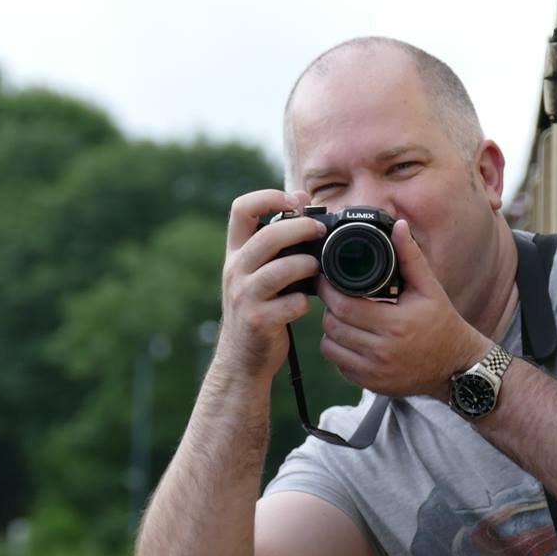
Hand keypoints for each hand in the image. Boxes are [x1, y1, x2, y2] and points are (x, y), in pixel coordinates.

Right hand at [214, 189, 322, 381]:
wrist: (242, 358)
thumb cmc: (258, 307)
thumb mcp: (256, 271)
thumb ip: (275, 241)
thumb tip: (303, 200)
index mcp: (236, 253)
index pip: (241, 209)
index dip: (268, 197)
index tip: (294, 200)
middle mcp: (235, 271)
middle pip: (267, 237)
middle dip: (301, 228)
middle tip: (321, 231)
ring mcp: (245, 297)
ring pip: (279, 270)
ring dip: (306, 265)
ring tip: (317, 269)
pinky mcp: (259, 321)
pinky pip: (290, 303)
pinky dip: (303, 301)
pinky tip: (306, 304)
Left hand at [318, 219, 489, 399]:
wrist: (457, 367)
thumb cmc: (443, 324)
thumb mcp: (430, 288)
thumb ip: (410, 257)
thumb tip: (398, 226)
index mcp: (395, 324)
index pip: (343, 306)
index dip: (329, 290)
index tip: (328, 280)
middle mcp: (383, 351)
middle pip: (333, 325)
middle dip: (329, 308)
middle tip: (336, 297)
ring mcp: (376, 372)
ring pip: (331, 347)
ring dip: (332, 330)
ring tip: (345, 318)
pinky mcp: (372, 385)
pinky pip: (340, 366)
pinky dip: (340, 351)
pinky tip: (353, 339)